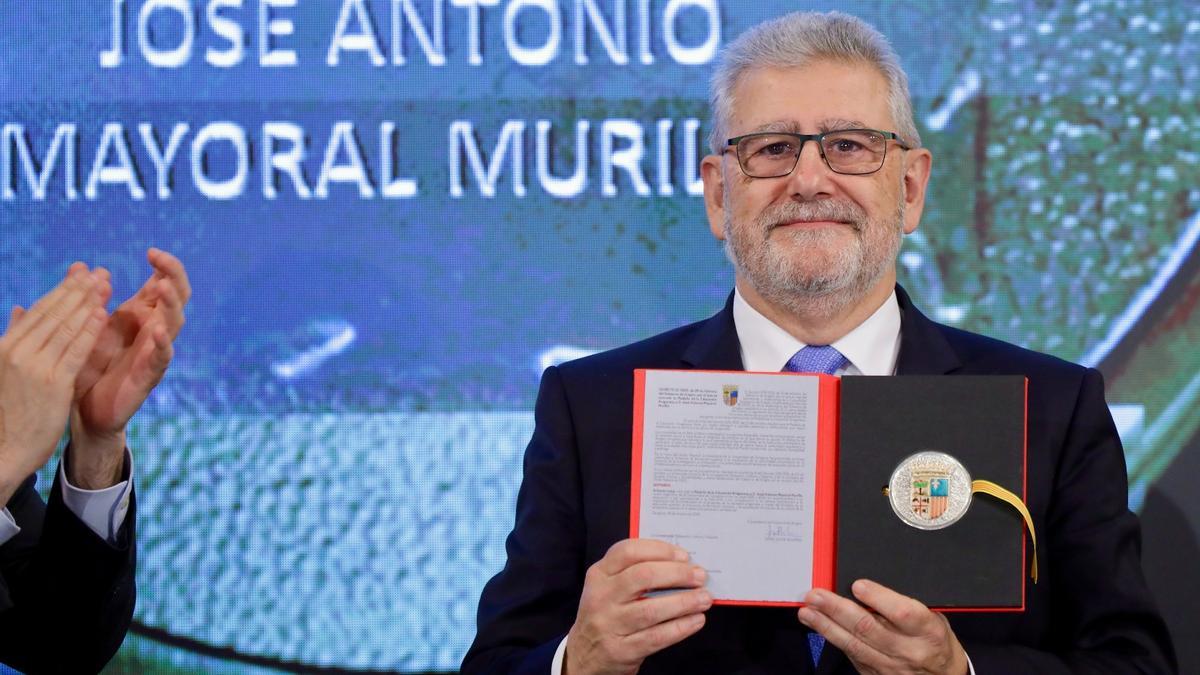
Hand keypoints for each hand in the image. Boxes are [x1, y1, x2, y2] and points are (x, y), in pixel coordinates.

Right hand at [0, 268, 107, 501]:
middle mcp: (18, 351)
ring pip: (65, 326)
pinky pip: (75, 350)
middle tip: (100, 272)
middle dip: (79, 289)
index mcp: (6, 345)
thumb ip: (16, 337)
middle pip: (53, 313)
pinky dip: (89, 329)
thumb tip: (19, 309)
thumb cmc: (9, 409)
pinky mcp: (52, 383)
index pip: (40, 311)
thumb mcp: (7, 368)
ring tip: (105, 284)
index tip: (82, 274)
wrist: (4, 449)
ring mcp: (34, 366)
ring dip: (88, 302)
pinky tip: (103, 314)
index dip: (63, 290)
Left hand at [70, 248, 189, 487]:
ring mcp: (153, 351)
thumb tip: (80, 265)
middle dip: (173, 275)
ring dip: (171, 304)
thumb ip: (84, 297)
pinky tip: (158, 331)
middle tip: (161, 260)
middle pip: (177, 297)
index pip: (162, 283)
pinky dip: (163, 343)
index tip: (151, 251)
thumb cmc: (86, 366)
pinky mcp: (148, 375)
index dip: (164, 266)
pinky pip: (162, 357)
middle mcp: (151, 329)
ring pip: (175, 323)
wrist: (81, 409)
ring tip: (163, 287)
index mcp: (138, 314)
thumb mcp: (83, 325)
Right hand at [565, 539, 711, 674]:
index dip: (660, 550)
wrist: (585, 656)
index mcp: (599, 574)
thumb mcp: (609, 587)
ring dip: (684, 602)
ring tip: (704, 598)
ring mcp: (609, 624)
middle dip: (677, 574)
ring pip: (651, 609)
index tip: (684, 556)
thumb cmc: (607, 614)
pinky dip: (680, 627)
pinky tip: (696, 620)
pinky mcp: (621, 649)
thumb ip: (635, 572)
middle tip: (700, 576)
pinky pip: (656, 637)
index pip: (628, 551)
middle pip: (643, 577)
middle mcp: (601, 597)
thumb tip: (681, 564)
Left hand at [798, 580, 968, 674]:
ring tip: (808, 611)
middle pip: (869, 628)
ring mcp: (891, 666)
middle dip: (837, 610)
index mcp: (928, 631)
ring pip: (854, 645)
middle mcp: (908, 650)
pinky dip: (833, 639)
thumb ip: (906, 603)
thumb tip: (869, 584)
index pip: (902, 614)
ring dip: (827, 626)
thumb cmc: (935, 641)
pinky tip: (820, 626)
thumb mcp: (933, 618)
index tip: (857, 585)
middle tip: (817, 595)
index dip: (878, 598)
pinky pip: (851, 655)